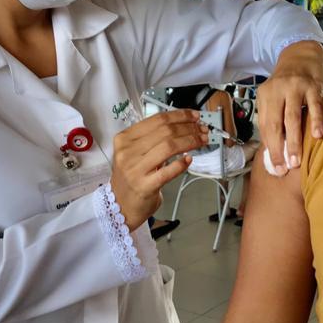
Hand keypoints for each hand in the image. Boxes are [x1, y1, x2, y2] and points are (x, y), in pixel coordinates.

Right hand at [111, 110, 208, 230]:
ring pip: (169, 147)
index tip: (194, 116)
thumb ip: (152, 138)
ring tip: (201, 141)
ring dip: (190, 141)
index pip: (157, 120)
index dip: (180, 116)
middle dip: (189, 128)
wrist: (120, 206)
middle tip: (202, 130)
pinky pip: (168, 171)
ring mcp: (135, 169)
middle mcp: (127, 152)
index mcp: (124, 139)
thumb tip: (183, 125)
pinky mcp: (144, 186)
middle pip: (165, 131)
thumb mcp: (133, 153)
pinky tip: (189, 160)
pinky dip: (181, 164)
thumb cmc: (131, 178)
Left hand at [257, 40, 322, 176]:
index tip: (276, 167)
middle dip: (279, 149)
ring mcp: (295, 87)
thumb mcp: (275, 96)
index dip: (269, 148)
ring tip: (297, 160)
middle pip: (275, 124)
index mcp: (264, 96)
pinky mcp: (312, 85)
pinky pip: (314, 106)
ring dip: (294, 141)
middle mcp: (277, 90)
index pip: (265, 126)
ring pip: (292, 118)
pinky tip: (317, 136)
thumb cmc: (288, 83)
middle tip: (284, 168)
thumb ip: (274, 117)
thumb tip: (276, 150)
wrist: (302, 54)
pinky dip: (316, 121)